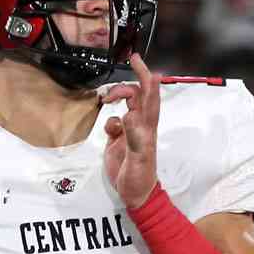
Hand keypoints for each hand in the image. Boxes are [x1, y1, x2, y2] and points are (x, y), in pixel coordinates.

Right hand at [98, 52, 159, 207]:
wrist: (135, 194)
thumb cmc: (140, 178)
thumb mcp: (138, 157)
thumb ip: (134, 136)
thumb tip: (128, 114)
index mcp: (148, 125)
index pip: (149, 94)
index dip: (144, 75)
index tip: (135, 59)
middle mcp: (140, 124)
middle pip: (136, 95)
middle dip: (123, 86)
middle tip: (109, 92)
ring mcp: (130, 131)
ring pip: (124, 105)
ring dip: (115, 99)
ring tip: (105, 101)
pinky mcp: (119, 140)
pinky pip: (113, 122)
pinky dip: (108, 121)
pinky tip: (108, 131)